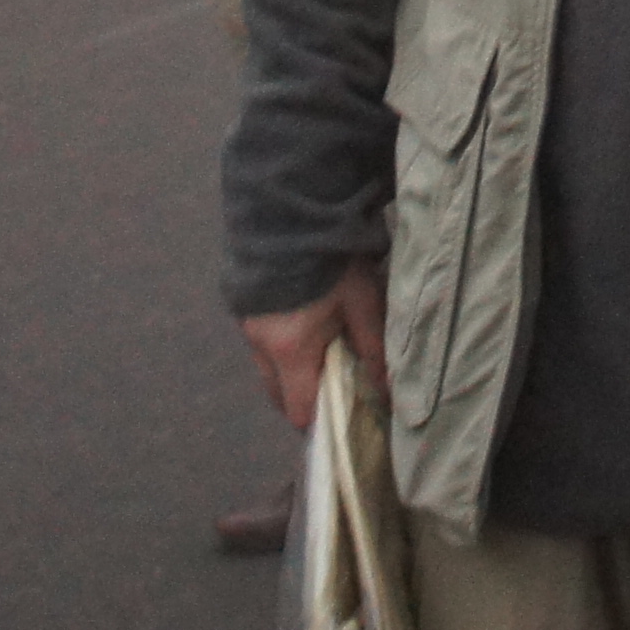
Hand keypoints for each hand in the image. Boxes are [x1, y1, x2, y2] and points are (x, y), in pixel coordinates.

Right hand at [240, 261, 389, 428]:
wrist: (291, 209)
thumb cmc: (333, 261)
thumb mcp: (363, 303)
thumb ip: (374, 349)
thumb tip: (386, 391)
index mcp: (290, 350)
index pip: (299, 410)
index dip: (321, 420)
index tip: (342, 416)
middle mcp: (260, 345)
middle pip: (277, 394)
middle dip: (303, 398)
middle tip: (334, 386)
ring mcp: (245, 325)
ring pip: (266, 368)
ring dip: (290, 370)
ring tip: (321, 352)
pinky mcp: (242, 306)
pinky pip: (260, 343)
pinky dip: (279, 347)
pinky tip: (303, 326)